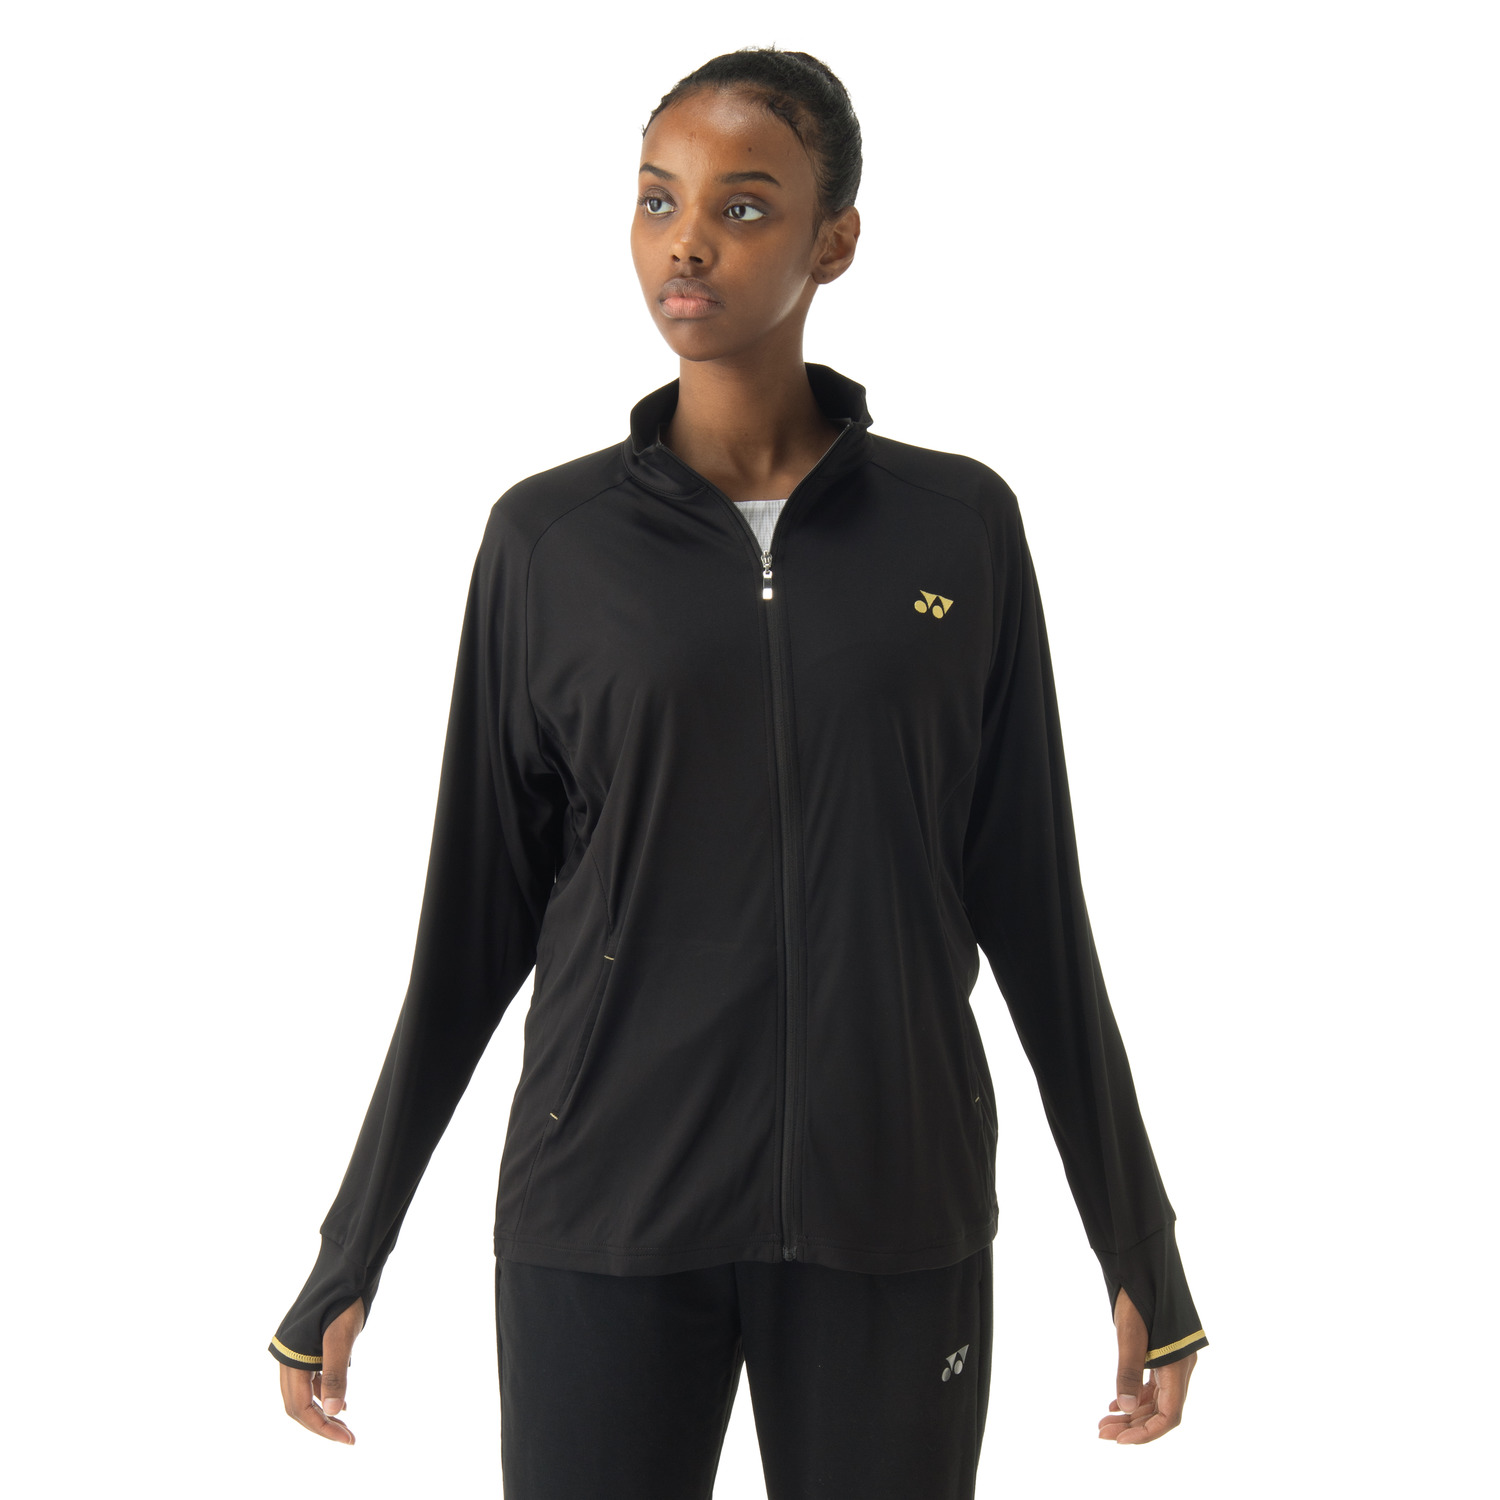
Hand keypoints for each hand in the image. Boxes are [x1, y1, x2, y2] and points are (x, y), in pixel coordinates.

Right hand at [278, 1296, 365, 1443]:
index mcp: (289, 1358)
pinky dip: (322, 1390)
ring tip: (344, 1421)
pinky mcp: (306, 1344)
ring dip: (321, 1409)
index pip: (299, 1407)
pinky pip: (309, 1377)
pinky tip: (340, 1397)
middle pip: (296, 1405)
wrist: (345, 1267)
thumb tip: (332, 1412)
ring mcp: (295, 1351)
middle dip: (320, 1423)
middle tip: (348, 1435)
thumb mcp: (342, 1337)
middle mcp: (287, 1357)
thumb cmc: (343, 1299)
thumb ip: (335, 1373)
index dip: (322, 1427)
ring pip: (301, 1392)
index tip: (347, 1438)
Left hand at [1099, 1286, 1196, 1444]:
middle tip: (1102, 1431)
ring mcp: (1174, 1360)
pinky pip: (1154, 1385)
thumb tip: (1126, 1408)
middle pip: (1162, 1411)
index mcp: (1179, 1366)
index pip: (1170, 1416)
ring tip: (1104, 1421)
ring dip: (1133, 1413)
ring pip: (1157, 1399)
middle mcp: (1181, 1367)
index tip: (1120, 1440)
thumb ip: (1129, 1370)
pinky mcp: (1164, 1352)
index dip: (1147, 1433)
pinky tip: (1117, 1403)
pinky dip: (1137, 1397)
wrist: (1146, 1264)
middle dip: (1134, 1426)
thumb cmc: (1139, 1295)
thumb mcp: (1130, 1332)